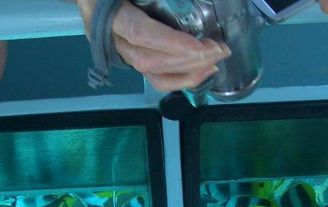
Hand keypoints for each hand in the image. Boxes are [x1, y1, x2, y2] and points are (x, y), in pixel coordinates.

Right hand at [75, 0, 229, 91]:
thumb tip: (174, 1)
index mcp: (109, 16)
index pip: (140, 33)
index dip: (170, 43)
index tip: (199, 47)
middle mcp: (114, 40)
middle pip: (151, 59)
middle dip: (188, 59)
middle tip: (218, 49)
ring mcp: (123, 52)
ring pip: (154, 73)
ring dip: (189, 71)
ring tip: (216, 60)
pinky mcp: (133, 59)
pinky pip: (156, 78)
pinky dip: (181, 79)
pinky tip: (204, 71)